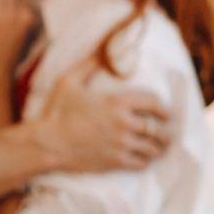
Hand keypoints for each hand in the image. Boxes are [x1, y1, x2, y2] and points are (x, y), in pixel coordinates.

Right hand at [41, 56, 170, 171]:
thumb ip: (88, 65)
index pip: (154, 103)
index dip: (164, 108)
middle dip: (165, 133)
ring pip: (152, 148)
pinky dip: (145, 162)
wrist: (47, 144)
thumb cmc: (56, 112)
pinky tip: (144, 160)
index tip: (166, 113)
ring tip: (159, 149)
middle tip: (166, 135)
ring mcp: (120, 145)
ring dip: (158, 149)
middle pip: (158, 129)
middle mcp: (123, 124)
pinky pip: (140, 163)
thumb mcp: (68, 82)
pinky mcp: (114, 162)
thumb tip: (101, 49)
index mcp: (117, 103)